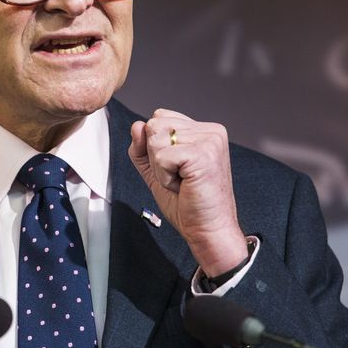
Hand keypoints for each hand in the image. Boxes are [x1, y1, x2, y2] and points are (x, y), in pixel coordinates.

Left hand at [128, 108, 248, 275]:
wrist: (208, 230)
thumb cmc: (188, 204)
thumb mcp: (156, 170)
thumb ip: (143, 148)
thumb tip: (136, 125)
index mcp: (203, 131)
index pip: (159, 117)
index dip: (155, 146)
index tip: (176, 168)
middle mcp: (210, 131)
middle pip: (154, 125)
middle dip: (156, 156)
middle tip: (179, 177)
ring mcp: (209, 140)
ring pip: (155, 139)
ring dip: (160, 168)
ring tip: (182, 181)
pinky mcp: (203, 154)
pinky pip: (161, 157)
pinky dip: (164, 176)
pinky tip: (183, 185)